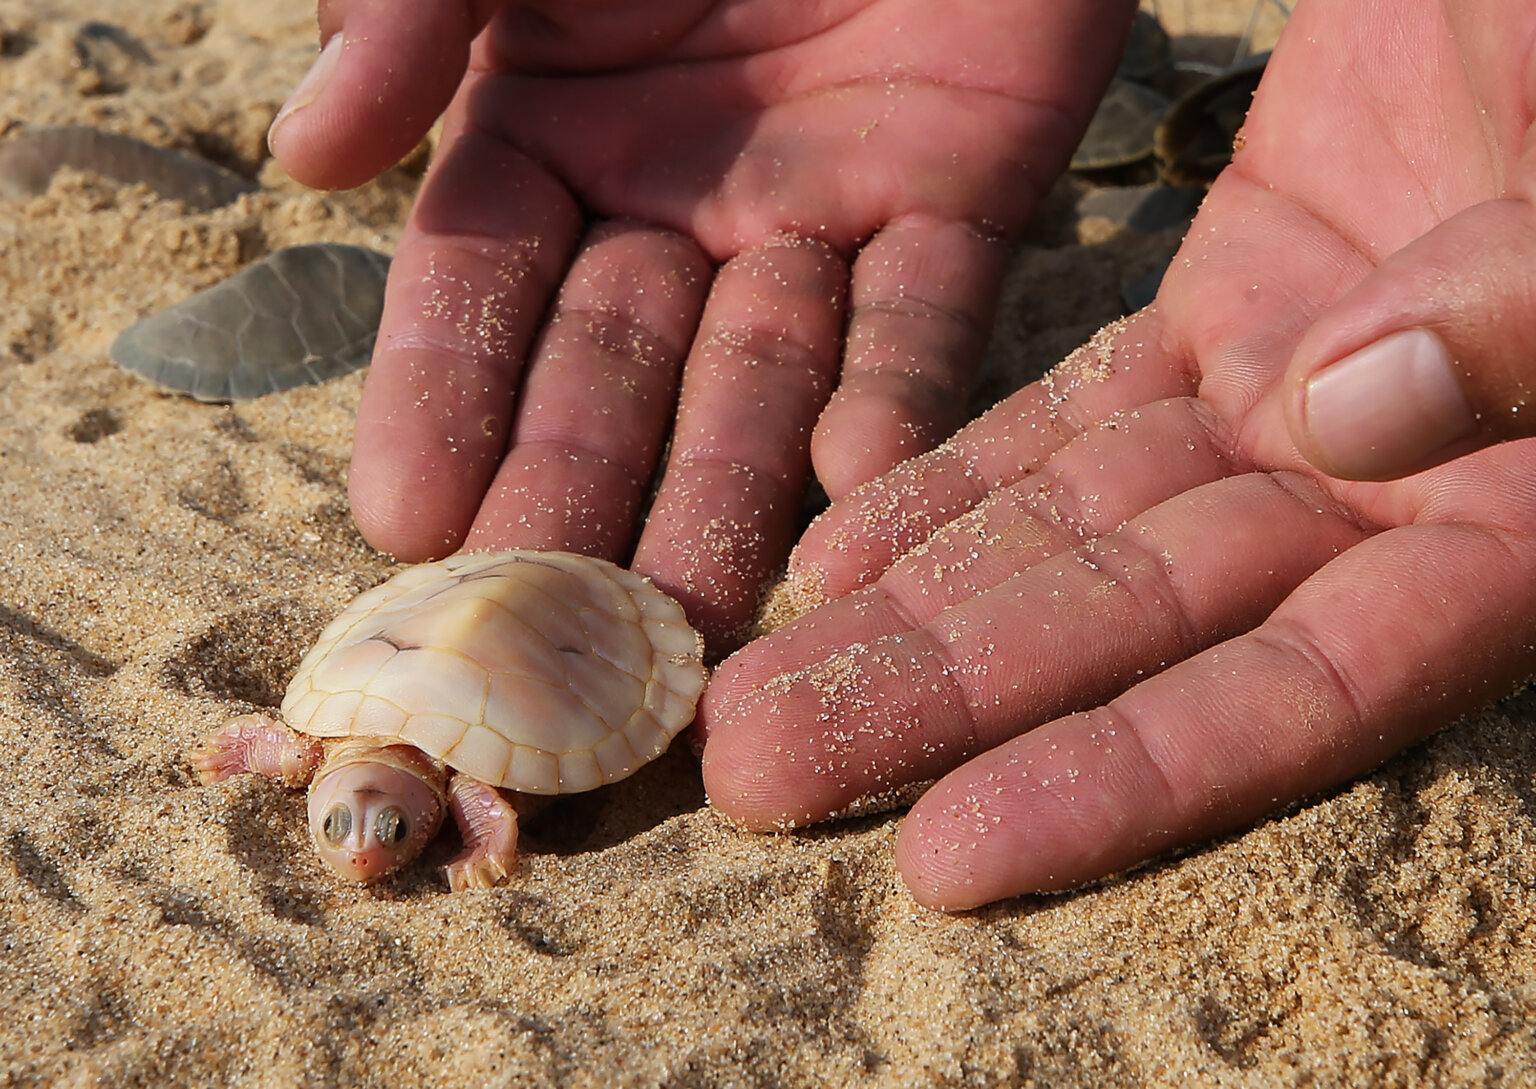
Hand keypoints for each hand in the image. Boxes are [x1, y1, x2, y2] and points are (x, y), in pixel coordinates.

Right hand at [267, 0, 1132, 645]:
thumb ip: (411, 8)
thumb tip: (309, 159)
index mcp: (549, 126)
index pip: (475, 291)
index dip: (439, 402)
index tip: (406, 528)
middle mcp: (674, 197)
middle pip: (614, 372)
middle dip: (577, 495)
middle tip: (544, 633)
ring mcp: (815, 211)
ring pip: (761, 380)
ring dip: (725, 497)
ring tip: (687, 624)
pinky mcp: (955, 201)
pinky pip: (925, 318)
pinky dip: (895, 403)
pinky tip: (858, 499)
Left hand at [700, 0, 1535, 908]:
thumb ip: (1525, 312)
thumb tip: (1344, 420)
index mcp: (1521, 518)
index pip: (1304, 692)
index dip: (1125, 781)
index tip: (944, 861)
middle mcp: (1390, 493)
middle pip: (1136, 629)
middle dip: (945, 703)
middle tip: (757, 774)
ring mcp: (1291, 400)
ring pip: (1075, 530)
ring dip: (913, 608)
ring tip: (750, 689)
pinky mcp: (1223, 310)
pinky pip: (1070, 416)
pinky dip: (957, 479)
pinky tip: (834, 550)